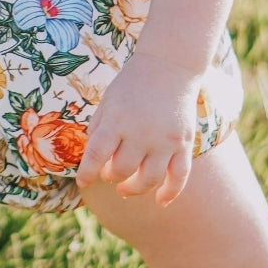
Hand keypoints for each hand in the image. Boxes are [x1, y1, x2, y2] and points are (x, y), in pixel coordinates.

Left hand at [74, 50, 200, 206]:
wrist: (168, 66)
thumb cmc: (132, 84)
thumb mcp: (108, 101)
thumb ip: (99, 129)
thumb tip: (92, 159)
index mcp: (117, 120)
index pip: (97, 155)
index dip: (87, 172)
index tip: (83, 183)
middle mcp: (141, 132)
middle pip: (123, 170)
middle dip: (112, 177)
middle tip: (110, 174)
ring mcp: (165, 140)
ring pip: (149, 179)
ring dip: (135, 189)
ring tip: (126, 188)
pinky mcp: (184, 143)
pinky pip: (179, 176)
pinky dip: (170, 193)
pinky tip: (161, 202)